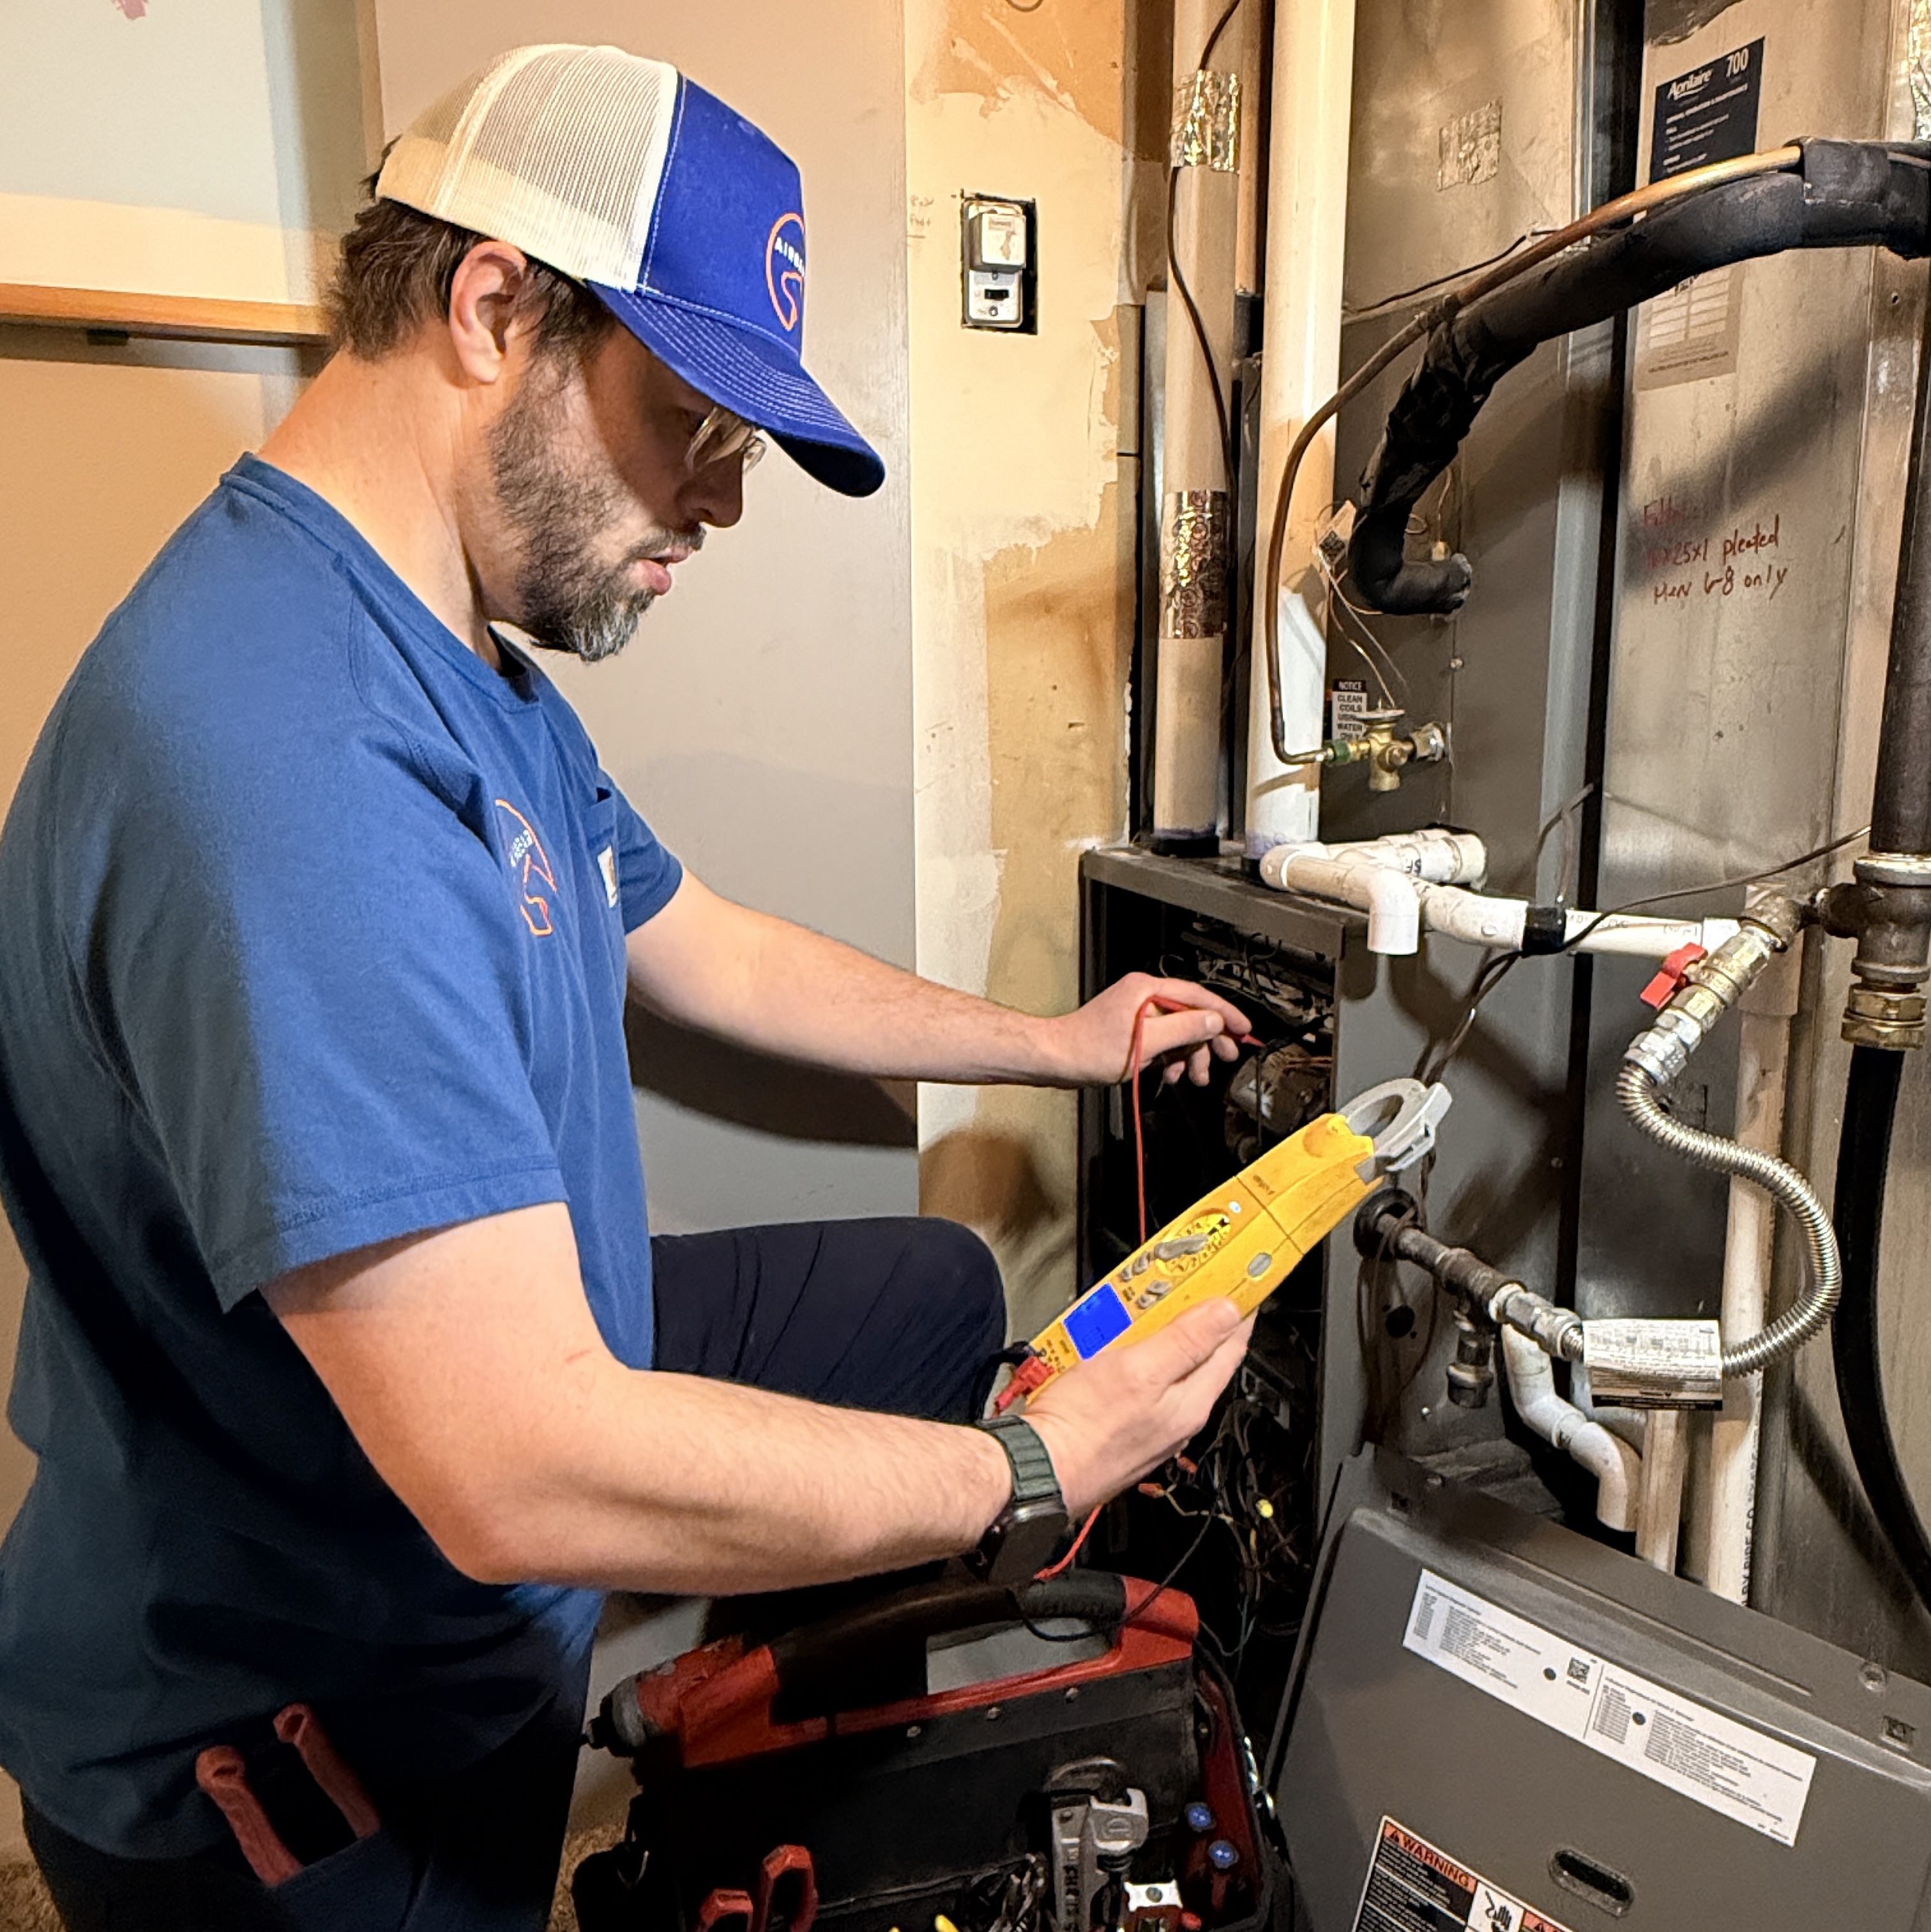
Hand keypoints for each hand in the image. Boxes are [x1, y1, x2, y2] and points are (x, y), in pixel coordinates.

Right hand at [1023, 1299, 1253, 1516]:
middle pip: (1197, 1355)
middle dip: (1190, 1317)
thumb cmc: (1083, 1429)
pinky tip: (1109, 1347)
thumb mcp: (1140, 1369)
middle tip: (1181, 1285)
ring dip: (1155, 1336)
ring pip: (1164, 1368)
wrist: (1037, 1468)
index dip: (1237, 1309)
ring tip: (1138, 1311)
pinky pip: (1136, 1382)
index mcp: (1191, 1404)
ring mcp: (1149, 1424)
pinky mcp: (1121, 1426)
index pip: (1230, 1347)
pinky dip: (1130, 1358)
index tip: (1238, 1282)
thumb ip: (1186, 1340)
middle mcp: (1176, 1418)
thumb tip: (1226, 1314)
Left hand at [1042, 972, 1251, 1088]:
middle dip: (1209, 1040)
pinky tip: (1172, 1074)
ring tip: (1196, 1077)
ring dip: (1190, 1055)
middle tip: (1225, 1056)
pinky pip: (1163, 1040)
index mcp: (1147, 989)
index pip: (1198, 997)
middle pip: (1191, 1014)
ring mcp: (1138, 1012)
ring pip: (1178, 1031)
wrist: (1057, 1060)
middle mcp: (1144, 996)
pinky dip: (1171, 1058)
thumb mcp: (1147, 1042)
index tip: (1243, 1029)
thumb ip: (1184, 1029)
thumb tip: (1213, 1021)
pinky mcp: (1133, 1029)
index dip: (1225, 1014)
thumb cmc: (1090, 1049)